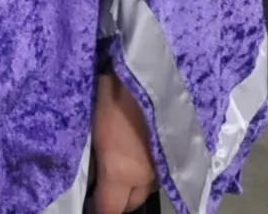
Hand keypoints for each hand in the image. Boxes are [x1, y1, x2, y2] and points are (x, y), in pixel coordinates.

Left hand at [92, 72, 157, 213]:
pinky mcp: (181, 153)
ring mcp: (166, 165)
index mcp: (121, 171)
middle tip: (102, 183)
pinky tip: (140, 153)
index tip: (89, 200)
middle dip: (117, 198)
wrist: (154, 68)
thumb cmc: (114, 89)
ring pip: (148, 187)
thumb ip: (91, 151)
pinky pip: (162, 171)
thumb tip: (85, 166)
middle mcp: (146, 176)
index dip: (98, 208)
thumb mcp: (91, 119)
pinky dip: (150, 169)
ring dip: (134, 183)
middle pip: (132, 203)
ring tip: (121, 165)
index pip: (110, 209)